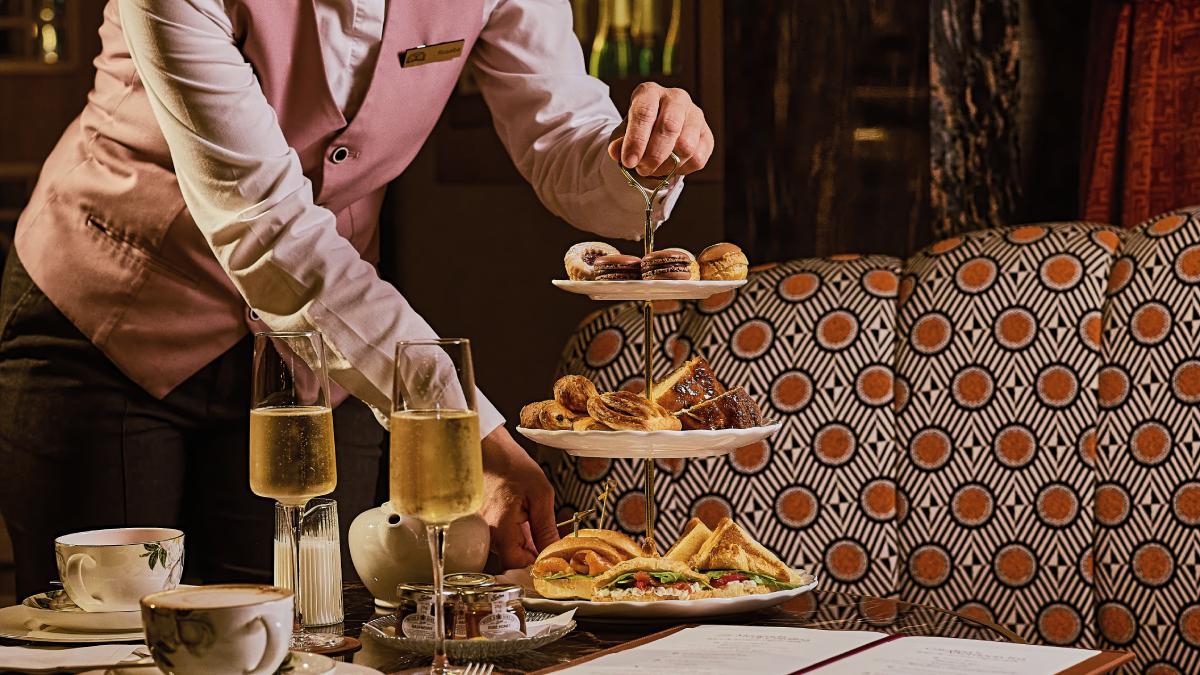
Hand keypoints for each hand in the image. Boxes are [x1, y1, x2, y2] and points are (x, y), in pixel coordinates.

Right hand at [480, 425, 558, 568]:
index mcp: (500, 529)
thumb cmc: (511, 464)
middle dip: (532, 551)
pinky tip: (523, 517)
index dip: (536, 563)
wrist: (488, 447)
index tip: (551, 556)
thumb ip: (546, 528)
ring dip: (523, 541)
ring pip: (506, 548)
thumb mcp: (540, 494)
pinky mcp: (480, 523)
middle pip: (511, 558)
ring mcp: (480, 529)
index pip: (517, 564)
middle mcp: (486, 533)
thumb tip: (554, 550)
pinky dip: (513, 533)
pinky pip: (499, 537)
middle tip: (549, 536)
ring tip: (534, 520)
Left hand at [607, 82, 713, 176]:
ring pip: (686, 146)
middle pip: (669, 127)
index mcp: (650, 92)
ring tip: (655, 170)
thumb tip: (615, 152)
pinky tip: (670, 167)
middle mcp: (676, 97)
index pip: (645, 112)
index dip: (636, 140)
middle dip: (654, 155)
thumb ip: (619, 142)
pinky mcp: (707, 134)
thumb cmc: (639, 130)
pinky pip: (698, 158)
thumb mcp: (623, 133)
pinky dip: (682, 170)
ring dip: (667, 165)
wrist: (658, 132)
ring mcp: (695, 115)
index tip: (629, 162)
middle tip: (642, 170)